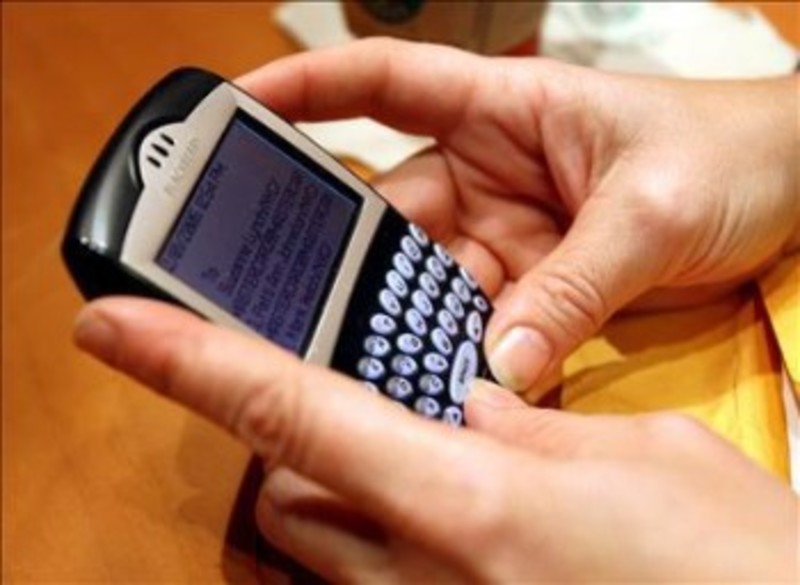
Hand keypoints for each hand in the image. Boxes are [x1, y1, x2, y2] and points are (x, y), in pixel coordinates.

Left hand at [73, 298, 797, 581]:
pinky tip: (443, 526)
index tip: (115, 325)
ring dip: (331, 494)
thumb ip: (529, 427)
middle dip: (291, 445)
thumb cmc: (730, 561)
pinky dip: (373, 543)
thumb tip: (463, 406)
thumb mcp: (636, 453)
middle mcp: (428, 576)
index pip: (290, 412)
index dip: (188, 362)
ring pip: (311, 548)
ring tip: (405, 465)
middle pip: (281, 493)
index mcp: (472, 500)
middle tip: (353, 406)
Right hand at [239, 39, 799, 397]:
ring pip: (424, 280)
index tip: (235, 110)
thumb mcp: (651, 212)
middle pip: (386, 213)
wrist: (789, 186)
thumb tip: (506, 364)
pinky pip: (475, 320)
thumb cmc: (729, 152)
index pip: (379, 84)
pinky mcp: (528, 282)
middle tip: (296, 312)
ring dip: (404, 323)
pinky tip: (442, 385)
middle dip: (345, 263)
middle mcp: (485, 171)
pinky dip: (458, 354)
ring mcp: (502, 233)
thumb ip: (575, 287)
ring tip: (370, 365)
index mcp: (500, 110)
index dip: (301, 89)